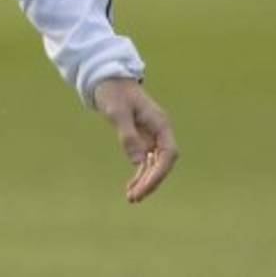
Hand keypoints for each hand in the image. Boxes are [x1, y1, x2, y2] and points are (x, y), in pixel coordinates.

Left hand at [92, 78, 178, 202]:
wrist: (107, 79)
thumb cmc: (113, 92)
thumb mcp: (118, 112)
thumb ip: (128, 135)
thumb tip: (138, 162)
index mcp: (160, 123)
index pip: (168, 154)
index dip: (159, 172)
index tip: (145, 185)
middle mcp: (159, 131)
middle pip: (162, 163)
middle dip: (150, 181)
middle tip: (134, 198)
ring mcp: (151, 136)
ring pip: (153, 165)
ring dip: (144, 181)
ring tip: (131, 198)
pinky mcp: (142, 139)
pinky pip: (144, 161)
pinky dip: (139, 174)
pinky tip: (131, 187)